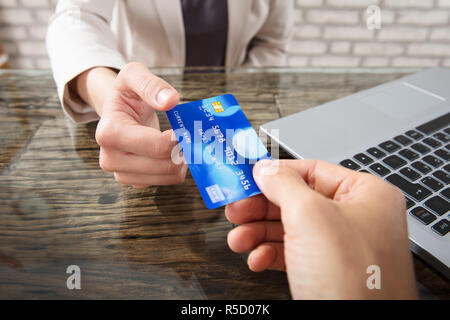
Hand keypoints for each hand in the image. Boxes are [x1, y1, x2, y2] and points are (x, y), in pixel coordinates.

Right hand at [94, 62, 186, 187]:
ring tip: (182, 142)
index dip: (178, 139)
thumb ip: (151, 84)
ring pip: (168, 176)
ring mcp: (122, 173)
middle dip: (183, 150)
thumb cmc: (126, 94)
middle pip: (165, 164)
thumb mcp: (133, 75)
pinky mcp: (134, 181)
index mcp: (109, 132)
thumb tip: (170, 100)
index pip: (156, 146)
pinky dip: (176, 168)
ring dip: (182, 161)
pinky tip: (174, 153)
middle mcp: (110, 158)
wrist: (117, 111)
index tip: (186, 129)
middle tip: (191, 136)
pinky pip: (166, 182)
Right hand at [225, 159, 416, 298]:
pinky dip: (269, 254)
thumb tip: (265, 168)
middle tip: (236, 209)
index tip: (249, 176)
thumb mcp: (310, 217)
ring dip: (258, 233)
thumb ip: (283, 185)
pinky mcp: (326, 272)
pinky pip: (291, 254)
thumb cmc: (352, 279)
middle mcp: (354, 218)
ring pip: (289, 229)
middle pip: (295, 201)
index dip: (277, 172)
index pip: (312, 170)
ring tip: (239, 239)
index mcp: (364, 195)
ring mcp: (339, 247)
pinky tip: (257, 260)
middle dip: (260, 208)